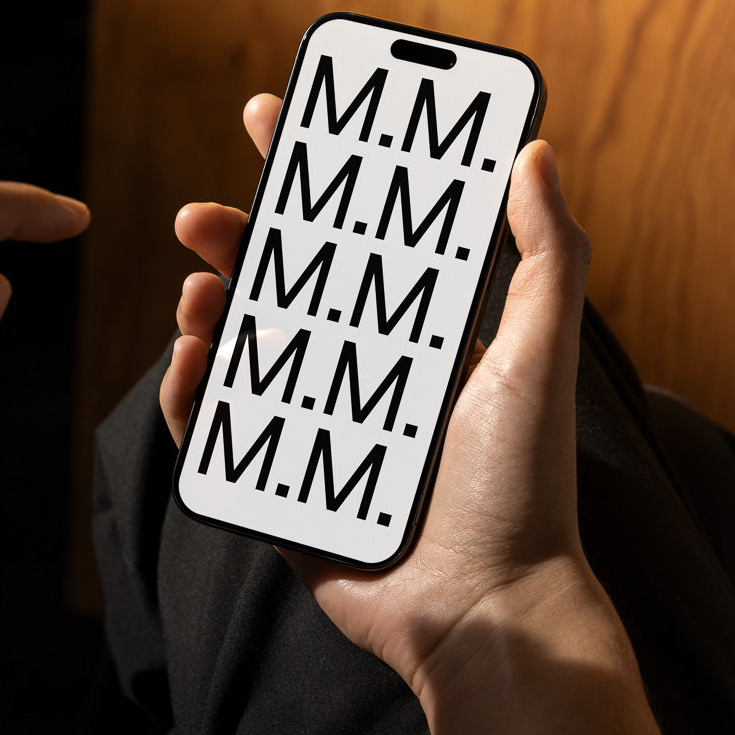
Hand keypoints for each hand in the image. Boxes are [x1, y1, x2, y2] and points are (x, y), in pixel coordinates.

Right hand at [161, 96, 593, 693]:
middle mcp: (362, 379)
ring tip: (196, 294)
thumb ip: (544, 255)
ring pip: (240, 355)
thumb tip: (532, 153)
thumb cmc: (520, 491)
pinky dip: (192, 396)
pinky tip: (190, 363)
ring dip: (207, 312)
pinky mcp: (279, 489)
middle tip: (196, 218)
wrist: (483, 611)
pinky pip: (218, 433)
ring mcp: (315, 432)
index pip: (356, 243)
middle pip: (281, 291)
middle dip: (234, 245)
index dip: (312, 182)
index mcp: (417, 339)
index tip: (272, 124)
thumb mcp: (542, 359)